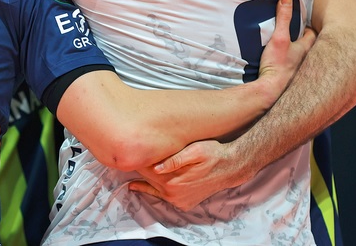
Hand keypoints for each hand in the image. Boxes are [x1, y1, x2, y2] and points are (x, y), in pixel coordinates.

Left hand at [129, 139, 246, 208]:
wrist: (230, 168)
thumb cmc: (212, 153)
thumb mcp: (195, 151)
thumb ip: (175, 159)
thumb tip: (156, 167)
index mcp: (172, 180)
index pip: (146, 170)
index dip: (136, 161)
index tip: (126, 151)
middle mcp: (173, 193)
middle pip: (147, 180)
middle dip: (137, 169)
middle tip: (125, 159)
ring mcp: (178, 201)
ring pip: (153, 190)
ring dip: (144, 181)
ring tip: (130, 174)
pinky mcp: (183, 204)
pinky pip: (163, 197)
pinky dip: (155, 189)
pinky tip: (147, 182)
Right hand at [256, 0, 315, 101]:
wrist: (271, 91)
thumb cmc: (277, 65)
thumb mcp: (279, 37)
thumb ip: (283, 18)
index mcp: (306, 49)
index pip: (312, 34)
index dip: (306, 26)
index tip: (299, 21)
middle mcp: (306, 60)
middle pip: (308, 46)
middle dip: (302, 39)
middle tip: (292, 33)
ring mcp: (299, 71)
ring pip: (300, 58)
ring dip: (295, 52)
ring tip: (284, 47)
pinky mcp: (289, 79)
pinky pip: (291, 68)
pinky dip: (288, 63)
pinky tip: (278, 63)